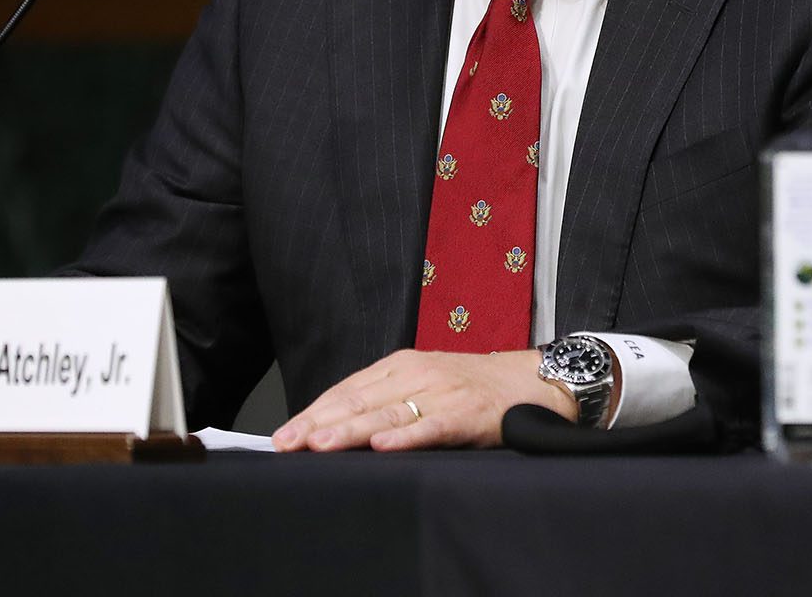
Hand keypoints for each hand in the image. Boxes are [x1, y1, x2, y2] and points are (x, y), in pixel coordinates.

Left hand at [271, 348, 575, 451]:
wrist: (528, 379)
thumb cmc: (471, 385)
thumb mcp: (424, 379)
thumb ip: (385, 397)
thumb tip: (335, 425)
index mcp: (401, 365)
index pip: (347, 389)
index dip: (313, 412)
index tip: (284, 435)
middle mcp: (416, 374)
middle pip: (359, 400)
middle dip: (319, 424)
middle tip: (287, 444)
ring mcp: (441, 393)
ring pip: (386, 413)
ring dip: (350, 430)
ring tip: (320, 445)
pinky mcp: (466, 413)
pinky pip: (431, 426)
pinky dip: (406, 436)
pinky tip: (382, 446)